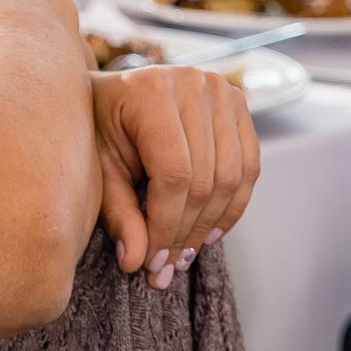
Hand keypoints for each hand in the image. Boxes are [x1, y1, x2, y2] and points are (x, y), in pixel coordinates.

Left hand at [91, 65, 260, 287]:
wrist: (114, 91)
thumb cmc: (101, 127)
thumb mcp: (100, 167)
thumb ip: (118, 212)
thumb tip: (135, 261)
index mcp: (151, 91)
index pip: (174, 174)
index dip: (167, 225)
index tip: (152, 262)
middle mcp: (192, 83)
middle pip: (205, 178)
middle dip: (186, 232)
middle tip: (167, 267)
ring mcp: (219, 89)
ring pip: (232, 177)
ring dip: (211, 225)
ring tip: (186, 254)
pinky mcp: (237, 102)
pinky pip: (250, 164)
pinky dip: (234, 204)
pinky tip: (212, 230)